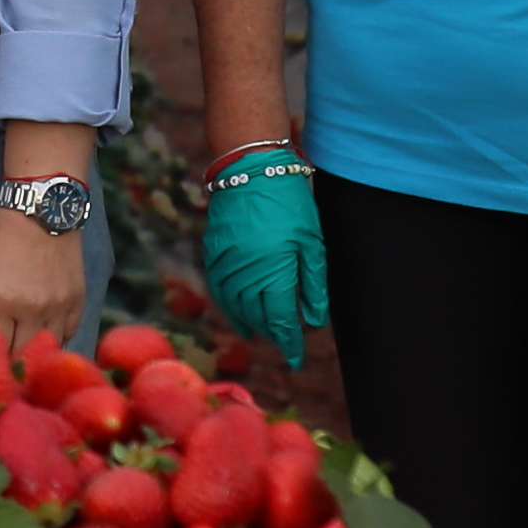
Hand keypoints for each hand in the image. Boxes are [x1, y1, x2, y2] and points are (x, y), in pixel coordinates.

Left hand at [0, 185, 92, 346]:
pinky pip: (70, 332)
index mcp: (3, 302)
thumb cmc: (2, 236)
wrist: (43, 209)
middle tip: (7, 363)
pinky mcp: (78, 299)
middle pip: (24, 355)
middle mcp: (33, 309)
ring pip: (50, 348)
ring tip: (28, 352)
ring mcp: (59, 306)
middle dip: (13, 362)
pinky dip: (58, 338)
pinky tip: (47, 335)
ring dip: (37, 353)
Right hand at [198, 152, 328, 363]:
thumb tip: (314, 320)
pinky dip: (228, 307)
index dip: (290, 344)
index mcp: (274, 274)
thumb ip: (313, 283)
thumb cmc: (289, 201)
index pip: (281, 322)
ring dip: (250, 325)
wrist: (249, 167)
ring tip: (262, 336)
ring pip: (235, 308)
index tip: (297, 361)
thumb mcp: (312, 241)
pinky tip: (237, 314)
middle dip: (273, 336)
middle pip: (258, 318)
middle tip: (286, 347)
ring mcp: (225, 265)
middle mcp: (246, 275)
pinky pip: (219, 291)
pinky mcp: (214, 253)